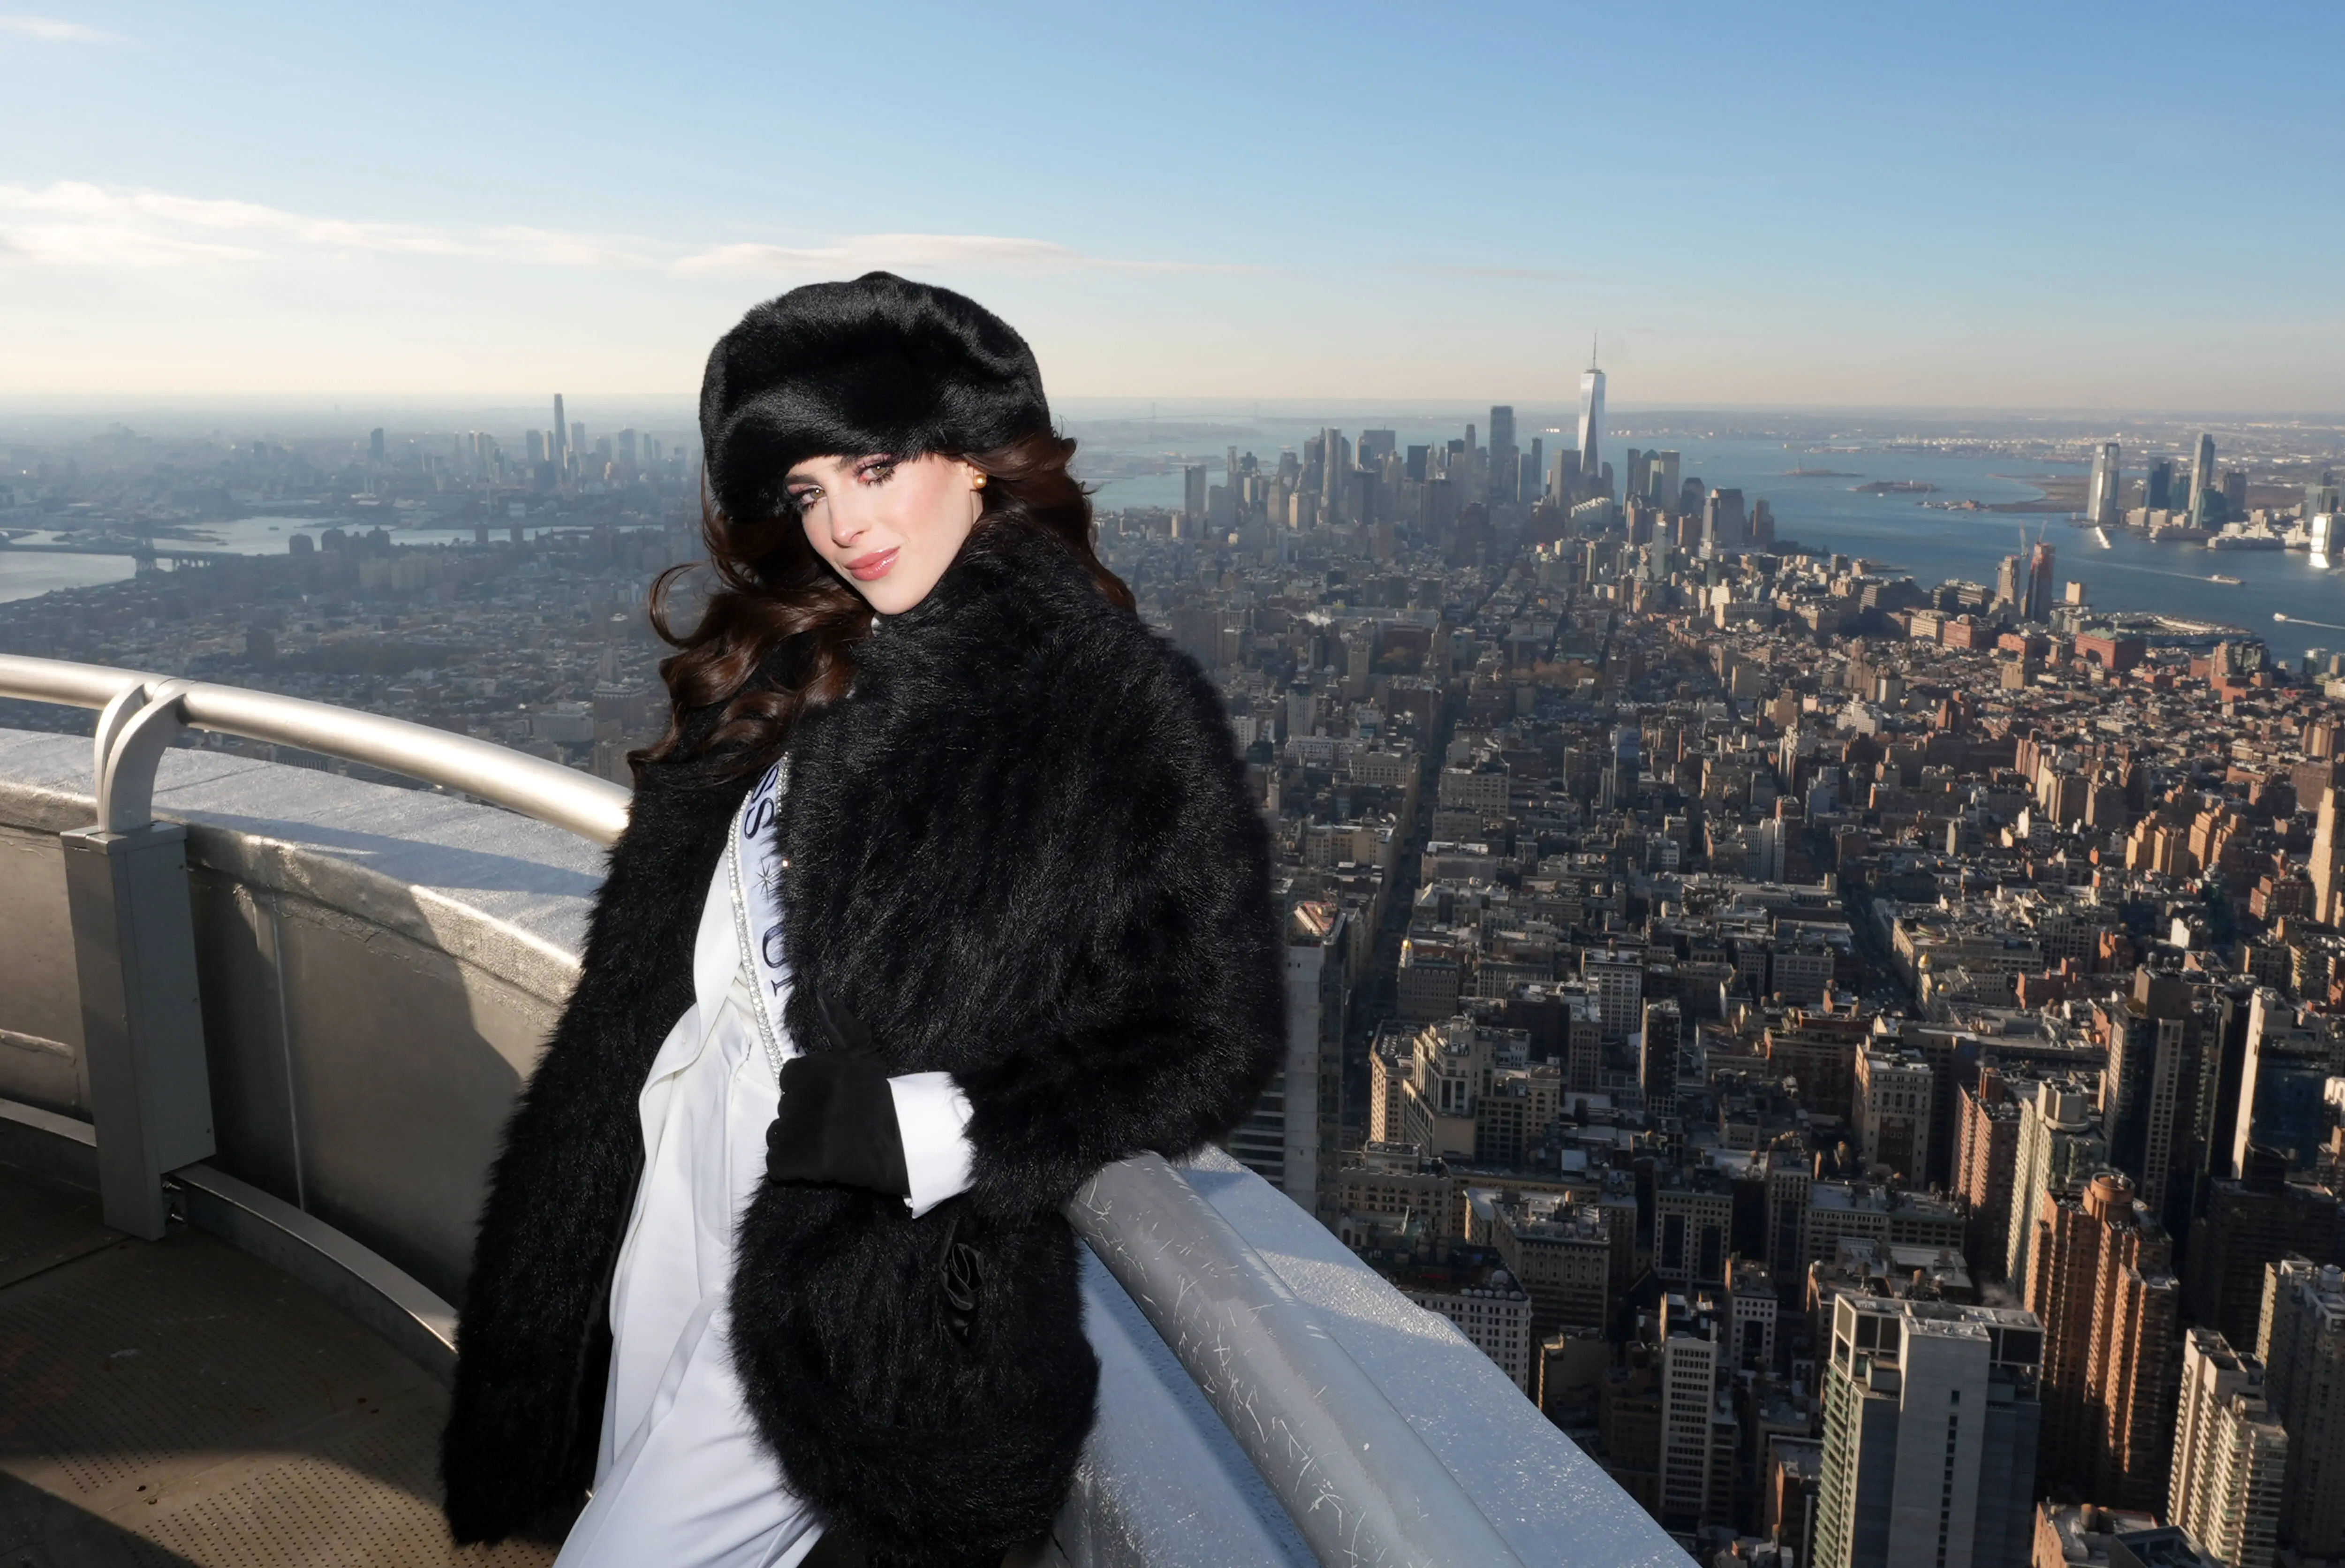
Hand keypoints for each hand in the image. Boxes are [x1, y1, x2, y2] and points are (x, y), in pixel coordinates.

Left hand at [765, 990, 910, 1195]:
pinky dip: (791, 1166)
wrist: (903, 1144)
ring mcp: (796, 1131)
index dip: (808, 1090)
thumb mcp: (864, 1054)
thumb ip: (840, 1024)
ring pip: (777, 1134)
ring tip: (824, 1144)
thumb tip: (820, 994)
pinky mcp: (795, 1161)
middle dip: (804, 1116)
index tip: (830, 1100)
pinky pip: (777, 1163)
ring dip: (795, 1141)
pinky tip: (815, 1163)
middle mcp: (799, 1097)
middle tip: (833, 1124)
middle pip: (785, 1106)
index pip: (790, 1078)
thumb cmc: (883, 1098)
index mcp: (811, 1070)